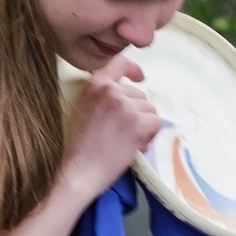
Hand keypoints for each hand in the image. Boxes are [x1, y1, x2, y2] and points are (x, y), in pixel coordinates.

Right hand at [62, 56, 165, 200]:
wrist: (80, 172)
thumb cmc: (80, 146)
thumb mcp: (84, 108)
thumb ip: (102, 95)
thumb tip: (130, 96)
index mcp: (94, 84)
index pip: (119, 62)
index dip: (132, 69)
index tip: (140, 76)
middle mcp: (110, 90)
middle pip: (139, 94)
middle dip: (136, 113)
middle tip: (123, 132)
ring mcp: (125, 106)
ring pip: (149, 109)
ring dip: (143, 125)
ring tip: (127, 141)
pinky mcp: (138, 123)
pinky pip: (155, 123)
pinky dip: (150, 135)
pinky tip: (136, 146)